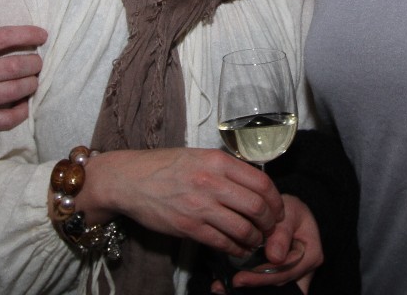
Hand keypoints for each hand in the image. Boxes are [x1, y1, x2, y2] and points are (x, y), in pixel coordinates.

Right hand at [0, 0, 47, 143]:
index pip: (0, 38)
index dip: (26, 34)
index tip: (42, 34)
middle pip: (12, 67)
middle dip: (34, 63)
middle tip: (39, 61)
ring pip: (12, 92)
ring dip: (30, 85)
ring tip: (34, 80)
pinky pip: (3, 120)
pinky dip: (20, 112)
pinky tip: (24, 105)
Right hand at [82, 148, 283, 255]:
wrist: (129, 180)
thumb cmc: (164, 167)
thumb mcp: (198, 157)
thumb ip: (225, 168)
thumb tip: (252, 185)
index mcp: (217, 161)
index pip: (261, 182)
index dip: (276, 200)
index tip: (277, 209)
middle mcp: (212, 182)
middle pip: (257, 207)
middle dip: (270, 222)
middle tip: (270, 227)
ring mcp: (200, 206)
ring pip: (243, 228)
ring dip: (255, 238)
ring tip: (255, 240)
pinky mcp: (188, 226)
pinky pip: (223, 242)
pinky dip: (236, 248)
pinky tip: (238, 248)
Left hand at [227, 194, 321, 292]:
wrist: (286, 212)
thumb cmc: (290, 209)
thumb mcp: (289, 212)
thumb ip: (282, 232)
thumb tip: (275, 257)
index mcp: (312, 255)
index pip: (287, 270)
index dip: (264, 275)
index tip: (242, 276)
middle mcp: (305, 270)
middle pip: (279, 283)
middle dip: (255, 283)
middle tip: (232, 282)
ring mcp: (293, 276)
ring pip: (272, 287)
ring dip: (250, 286)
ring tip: (224, 286)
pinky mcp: (279, 277)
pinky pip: (266, 285)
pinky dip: (249, 284)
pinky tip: (228, 284)